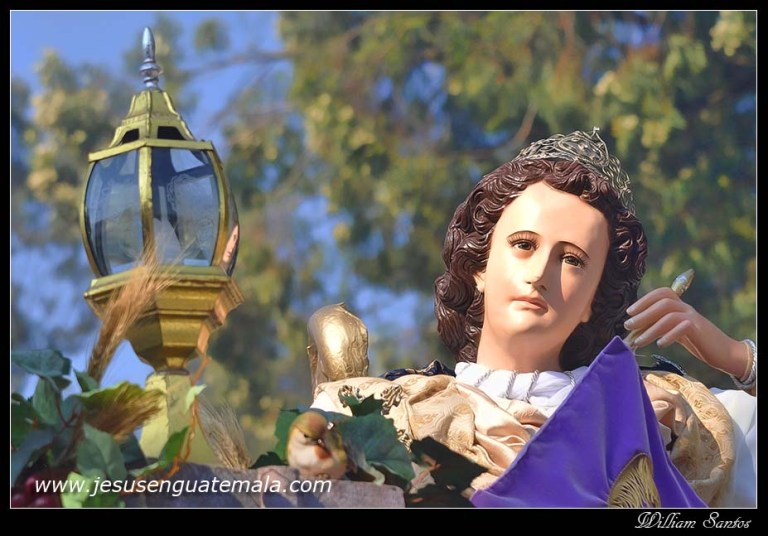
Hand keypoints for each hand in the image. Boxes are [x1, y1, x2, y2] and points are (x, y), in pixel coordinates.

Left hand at [624, 287, 749, 378]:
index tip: (629, 312)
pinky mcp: (700, 330)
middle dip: (643, 313)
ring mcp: (694, 318)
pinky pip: (683, 327)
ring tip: (638, 341)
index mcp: (680, 306)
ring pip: (669, 316)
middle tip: (628, 325)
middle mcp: (686, 308)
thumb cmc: (697, 342)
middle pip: (663, 302)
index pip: (662, 293)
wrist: (725, 352)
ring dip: (650, 329)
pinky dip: (669, 335)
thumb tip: (635, 329)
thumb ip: (660, 326)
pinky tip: (660, 345)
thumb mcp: (675, 331)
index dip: (644, 299)